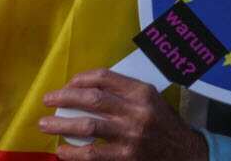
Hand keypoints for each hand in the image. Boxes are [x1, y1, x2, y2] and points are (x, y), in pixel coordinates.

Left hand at [40, 69, 207, 160]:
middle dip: (64, 97)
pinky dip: (73, 153)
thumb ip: (124, 93)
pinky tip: (62, 150)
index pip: (104, 78)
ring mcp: (130, 137)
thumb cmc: (163, 125)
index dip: (80, 79)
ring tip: (45, 124)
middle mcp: (136, 112)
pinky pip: (93, 155)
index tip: (67, 84)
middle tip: (47, 99)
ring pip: (88, 126)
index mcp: (142, 92)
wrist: (185, 155)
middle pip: (92, 99)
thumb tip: (84, 91)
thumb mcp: (150, 100)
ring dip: (61, 124)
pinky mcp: (126, 159)